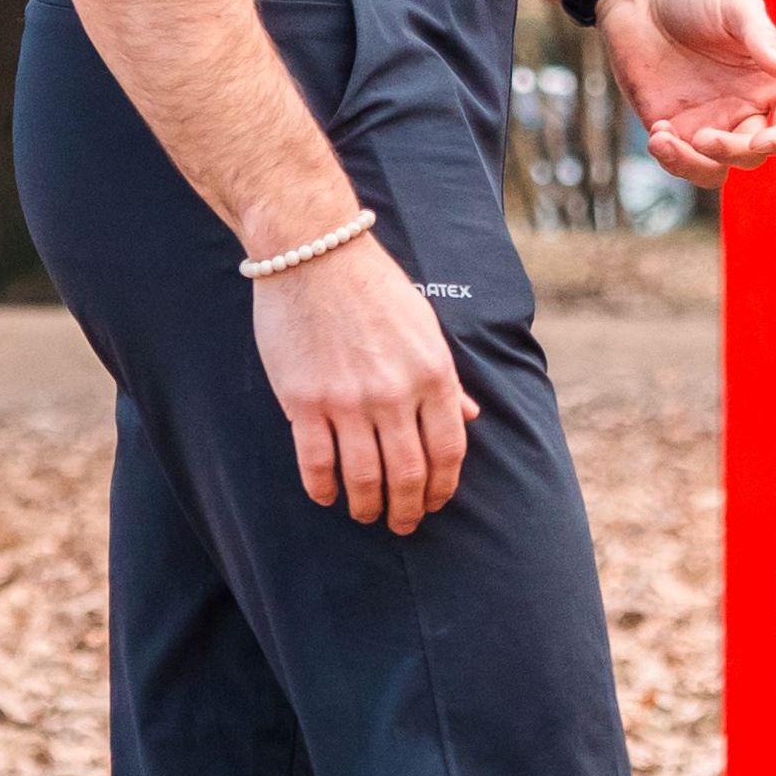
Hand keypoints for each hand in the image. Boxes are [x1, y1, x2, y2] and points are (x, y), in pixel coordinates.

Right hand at [246, 220, 474, 533]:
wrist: (313, 251)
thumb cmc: (373, 286)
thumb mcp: (425, 326)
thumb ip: (447, 378)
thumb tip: (471, 416)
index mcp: (433, 373)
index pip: (449, 451)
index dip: (442, 487)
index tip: (434, 503)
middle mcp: (395, 393)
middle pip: (408, 474)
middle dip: (407, 510)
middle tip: (402, 524)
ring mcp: (348, 400)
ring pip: (363, 477)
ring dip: (367, 506)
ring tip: (364, 513)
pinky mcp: (304, 401)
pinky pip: (316, 463)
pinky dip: (323, 488)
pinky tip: (326, 495)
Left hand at [594, 0, 775, 187]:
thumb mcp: (734, 5)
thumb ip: (759, 36)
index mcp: (775, 81)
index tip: (761, 141)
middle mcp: (748, 107)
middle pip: (754, 153)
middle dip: (732, 151)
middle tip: (704, 137)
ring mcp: (711, 121)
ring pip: (717, 168)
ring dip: (696, 165)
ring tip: (666, 140)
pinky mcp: (674, 128)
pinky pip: (681, 161)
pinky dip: (671, 159)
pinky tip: (657, 133)